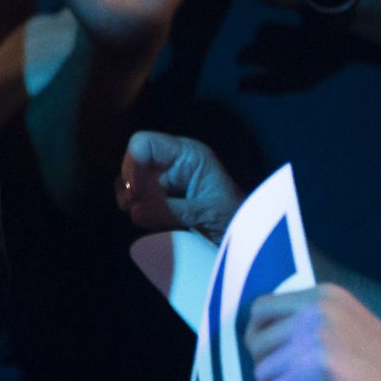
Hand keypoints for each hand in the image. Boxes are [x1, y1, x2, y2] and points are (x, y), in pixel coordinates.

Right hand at [117, 131, 242, 241]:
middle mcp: (171, 162)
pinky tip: (150, 221)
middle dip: (131, 186)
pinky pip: (135, 199)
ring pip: (129, 182)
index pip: (144, 144)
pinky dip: (137, 210)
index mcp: (187, 154)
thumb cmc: (236, 218)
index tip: (136, 194)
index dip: (134, 166)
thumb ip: (170, 211)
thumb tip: (134, 211)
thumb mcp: (207, 213)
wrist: (250, 237)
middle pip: (132, 163)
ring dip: (132, 200)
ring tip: (146, 217)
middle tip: (138, 208)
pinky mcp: (158, 197)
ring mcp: (163, 179)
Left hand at [245, 285, 380, 380]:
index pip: (261, 309)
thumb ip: (309, 322)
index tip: (274, 357)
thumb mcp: (346, 327)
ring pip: (263, 369)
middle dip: (267, 367)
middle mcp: (318, 310)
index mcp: (323, 296)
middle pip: (256, 340)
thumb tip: (258, 335)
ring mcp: (319, 338)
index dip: (260, 337)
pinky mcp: (322, 369)